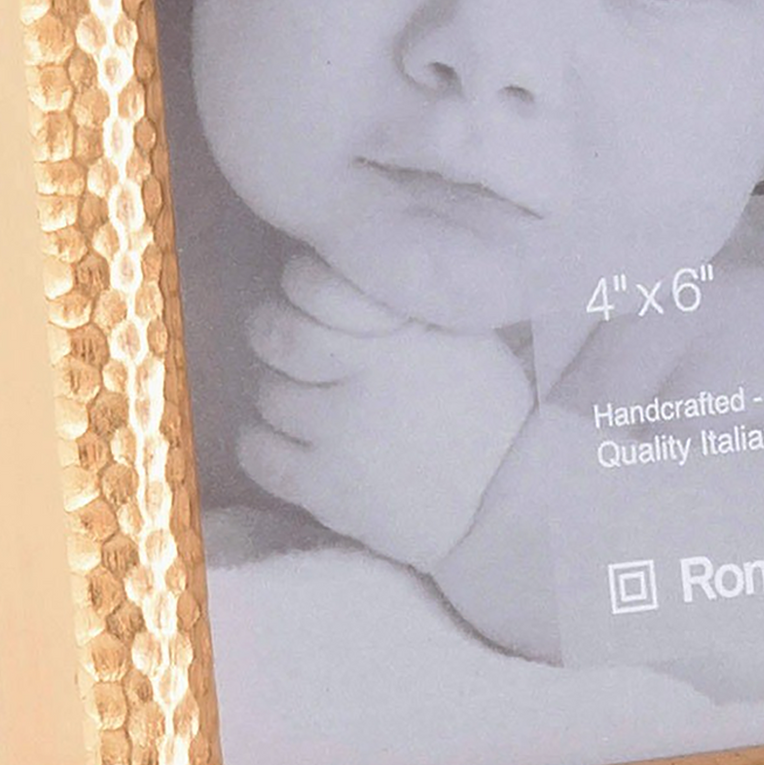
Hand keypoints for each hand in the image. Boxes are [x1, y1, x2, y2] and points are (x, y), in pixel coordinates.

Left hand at [236, 249, 536, 570]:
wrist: (506, 502)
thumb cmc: (486, 409)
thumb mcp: (460, 333)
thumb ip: (399, 303)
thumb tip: (341, 263)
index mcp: (400, 332)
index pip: (309, 282)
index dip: (301, 285)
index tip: (314, 300)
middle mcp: (365, 377)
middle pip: (276, 336)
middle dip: (280, 337)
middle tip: (304, 352)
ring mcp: (341, 435)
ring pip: (268, 394)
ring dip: (285, 395)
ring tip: (318, 404)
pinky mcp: (325, 488)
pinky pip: (256, 452)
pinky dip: (265, 443)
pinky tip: (298, 442)